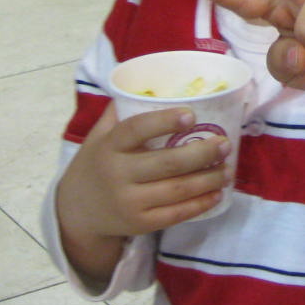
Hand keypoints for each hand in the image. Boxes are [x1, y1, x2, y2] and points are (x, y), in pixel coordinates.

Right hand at [55, 103, 231, 241]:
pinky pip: (175, 214)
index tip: (191, 115)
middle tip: (224, 145)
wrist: (77, 212)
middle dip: (201, 153)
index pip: (136, 130)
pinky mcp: (140, 224)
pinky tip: (216, 194)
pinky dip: (200, 204)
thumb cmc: (96, 165)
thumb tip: (146, 81)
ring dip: (208, 179)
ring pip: (177, 190)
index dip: (164, 121)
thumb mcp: (98, 137)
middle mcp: (118, 174)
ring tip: (227, 169)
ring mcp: (130, 202)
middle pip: (167, 163)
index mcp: (109, 146)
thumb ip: (119, 113)